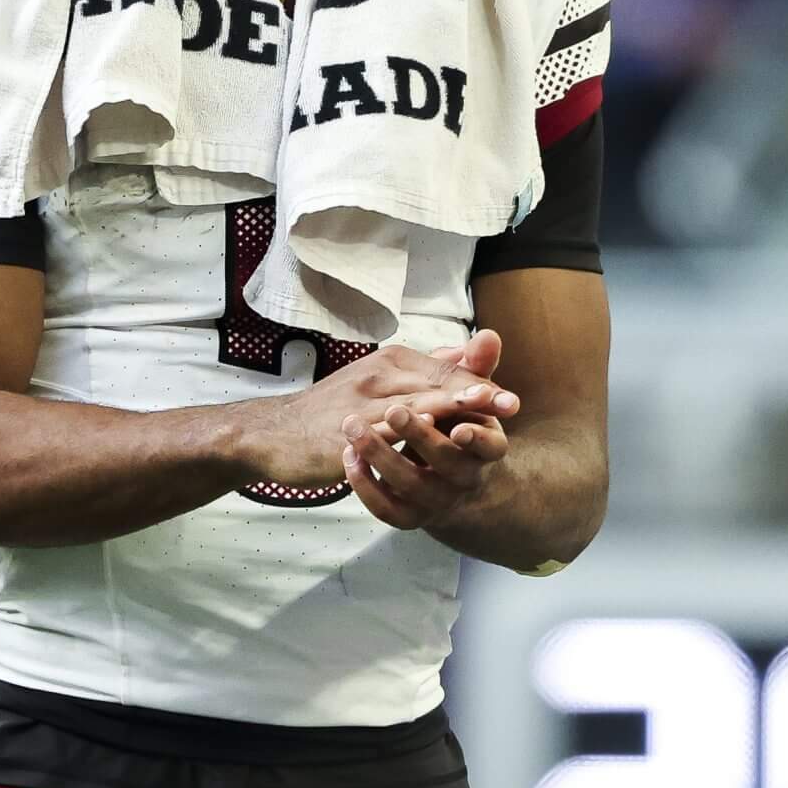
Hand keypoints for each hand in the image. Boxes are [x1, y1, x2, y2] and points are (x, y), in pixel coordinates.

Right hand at [248, 333, 518, 488]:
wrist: (275, 435)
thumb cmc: (333, 410)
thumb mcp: (383, 382)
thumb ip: (428, 369)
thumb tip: (469, 351)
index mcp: (392, 363)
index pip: (444, 372)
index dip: (479, 385)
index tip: (511, 401)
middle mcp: (378, 376)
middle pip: (433, 384)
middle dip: (473, 394)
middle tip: (508, 404)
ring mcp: (360, 403)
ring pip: (410, 403)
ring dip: (446, 405)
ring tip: (477, 409)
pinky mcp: (343, 431)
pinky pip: (377, 430)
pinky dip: (402, 430)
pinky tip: (422, 436)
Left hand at [341, 329, 514, 529]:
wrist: (443, 481)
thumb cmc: (453, 429)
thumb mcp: (467, 401)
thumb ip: (473, 368)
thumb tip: (488, 335)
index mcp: (486, 448)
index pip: (490, 446)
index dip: (474, 435)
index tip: (451, 419)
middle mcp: (464, 478)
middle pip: (446, 461)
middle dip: (419, 435)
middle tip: (392, 411)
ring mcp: (434, 499)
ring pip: (409, 483)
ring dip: (381, 454)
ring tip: (352, 426)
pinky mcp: (406, 515)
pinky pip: (384, 507)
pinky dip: (365, 485)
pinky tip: (348, 459)